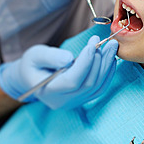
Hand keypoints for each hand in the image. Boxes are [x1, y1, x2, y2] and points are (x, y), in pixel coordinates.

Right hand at [0, 36, 118, 108]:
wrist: (31, 76)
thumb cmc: (32, 64)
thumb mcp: (35, 55)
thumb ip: (51, 57)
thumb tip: (69, 58)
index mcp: (49, 92)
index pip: (72, 81)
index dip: (85, 62)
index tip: (92, 44)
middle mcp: (63, 101)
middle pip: (88, 84)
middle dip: (99, 61)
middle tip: (106, 42)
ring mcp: (74, 102)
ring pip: (97, 87)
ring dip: (107, 66)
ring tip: (112, 47)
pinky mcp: (82, 99)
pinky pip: (99, 88)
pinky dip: (108, 73)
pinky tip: (111, 59)